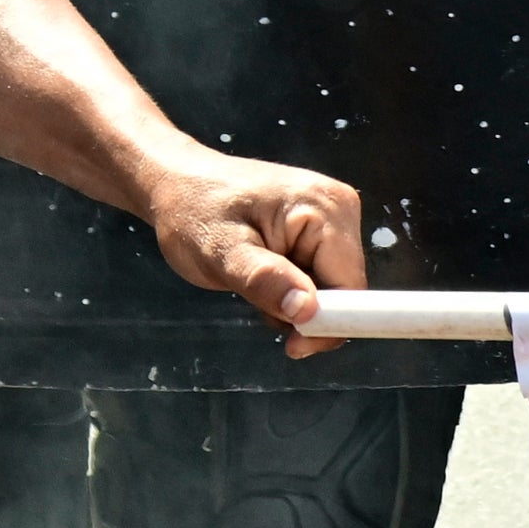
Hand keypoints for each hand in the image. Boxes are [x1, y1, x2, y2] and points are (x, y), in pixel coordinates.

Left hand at [144, 149, 364, 336]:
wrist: (176, 184)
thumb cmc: (193, 210)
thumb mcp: (220, 251)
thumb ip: (263, 280)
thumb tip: (307, 310)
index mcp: (325, 208)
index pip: (351, 286)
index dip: (328, 322)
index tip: (291, 343)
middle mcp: (339, 209)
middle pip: (346, 290)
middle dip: (305, 312)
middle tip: (257, 301)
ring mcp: (331, 219)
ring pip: (332, 290)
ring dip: (294, 304)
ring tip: (253, 283)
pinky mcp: (320, 230)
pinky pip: (319, 279)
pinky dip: (291, 292)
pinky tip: (263, 278)